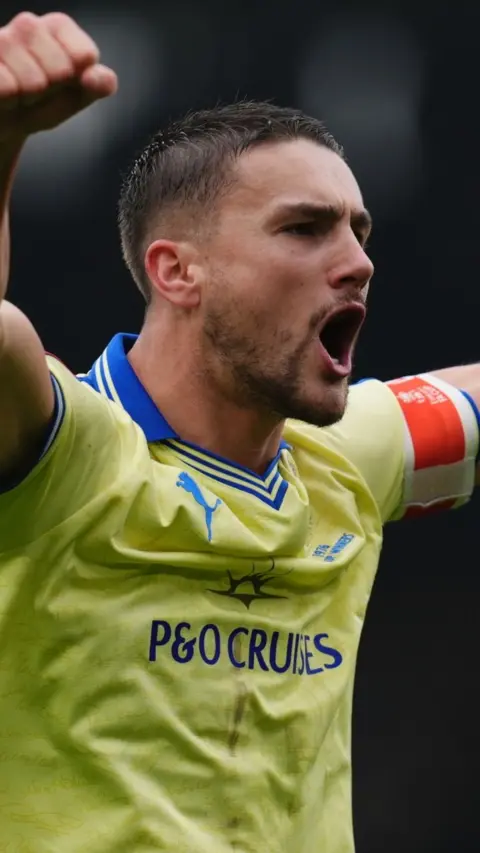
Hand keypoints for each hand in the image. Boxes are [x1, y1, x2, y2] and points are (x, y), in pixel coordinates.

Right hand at [0, 11, 116, 143]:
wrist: (5, 119)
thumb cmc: (42, 102)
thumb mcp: (77, 96)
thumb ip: (100, 85)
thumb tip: (98, 78)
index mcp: (58, 27)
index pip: (85, 56)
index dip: (76, 81)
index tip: (63, 83)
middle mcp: (28, 25)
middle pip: (61, 71)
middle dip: (51, 93)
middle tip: (37, 92)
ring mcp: (2, 39)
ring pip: (33, 83)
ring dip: (28, 100)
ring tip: (19, 93)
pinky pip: (7, 88)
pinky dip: (9, 101)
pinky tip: (3, 94)